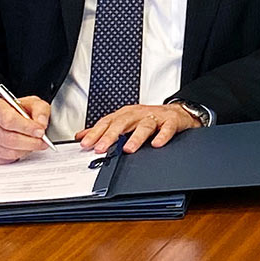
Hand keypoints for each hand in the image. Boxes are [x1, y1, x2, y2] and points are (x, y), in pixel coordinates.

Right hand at [0, 96, 51, 164]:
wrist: (1, 120)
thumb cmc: (16, 112)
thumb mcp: (31, 103)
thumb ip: (40, 110)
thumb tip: (41, 123)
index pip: (9, 120)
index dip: (27, 127)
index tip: (41, 131)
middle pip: (9, 138)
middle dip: (30, 142)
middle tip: (43, 141)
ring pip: (8, 152)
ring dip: (26, 150)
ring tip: (34, 144)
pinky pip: (5, 159)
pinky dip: (18, 156)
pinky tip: (23, 148)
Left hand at [75, 103, 200, 153]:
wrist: (177, 112)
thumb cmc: (149, 117)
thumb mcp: (125, 120)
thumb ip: (104, 128)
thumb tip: (82, 135)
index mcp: (126, 114)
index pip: (108, 122)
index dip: (96, 133)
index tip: (86, 144)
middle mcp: (139, 114)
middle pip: (123, 122)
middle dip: (111, 135)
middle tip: (101, 148)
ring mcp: (156, 117)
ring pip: (144, 125)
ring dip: (136, 137)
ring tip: (128, 149)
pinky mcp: (171, 121)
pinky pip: (167, 128)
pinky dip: (162, 135)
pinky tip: (157, 144)